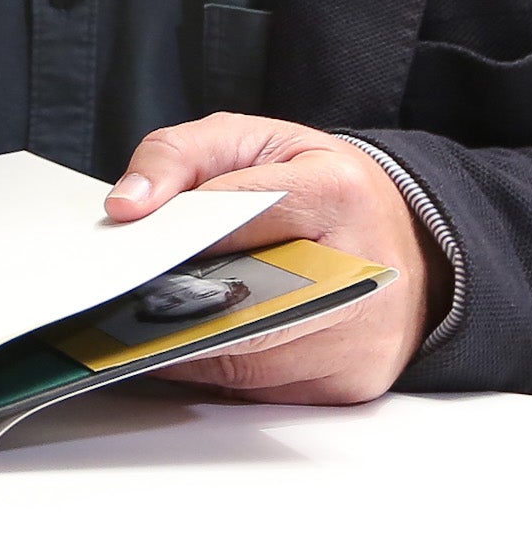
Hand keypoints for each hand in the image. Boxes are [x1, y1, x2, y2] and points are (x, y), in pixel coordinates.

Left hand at [104, 115, 436, 405]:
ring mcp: (362, 336)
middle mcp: (362, 270)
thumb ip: (181, 156)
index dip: (180, 232)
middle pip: (242, 303)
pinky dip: (221, 372)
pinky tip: (198, 346)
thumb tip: (126, 207)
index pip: (241, 213)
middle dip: (176, 305)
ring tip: (147, 324)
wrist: (409, 241)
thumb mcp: (254, 142)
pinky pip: (263, 390)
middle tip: (122, 302)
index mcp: (338, 193)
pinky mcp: (352, 383)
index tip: (132, 250)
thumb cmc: (321, 188)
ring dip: (188, 347)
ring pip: (246, 361)